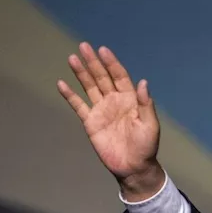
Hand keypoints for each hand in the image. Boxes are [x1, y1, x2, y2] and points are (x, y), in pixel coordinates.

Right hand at [58, 42, 163, 198]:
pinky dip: (70, 95)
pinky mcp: (91, 122)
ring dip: (81, 73)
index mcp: (129, 99)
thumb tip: (143, 82)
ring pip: (89, 87)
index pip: (119, 76)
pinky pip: (79, 106)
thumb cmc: (146, 146)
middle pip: (102, 77)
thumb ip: (145, 104)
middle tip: (83, 46)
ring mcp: (101, 110)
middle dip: (93, 62)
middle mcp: (114, 101)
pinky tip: (61, 83)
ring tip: (72, 58)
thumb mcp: (150, 125)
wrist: (133, 167)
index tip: (103, 50)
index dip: (111, 63)